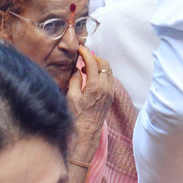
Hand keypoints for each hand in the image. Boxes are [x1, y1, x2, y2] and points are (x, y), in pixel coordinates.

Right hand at [66, 45, 115, 161]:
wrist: (86, 133)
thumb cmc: (76, 116)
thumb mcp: (71, 96)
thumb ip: (75, 79)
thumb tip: (77, 68)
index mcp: (95, 86)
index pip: (93, 62)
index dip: (85, 53)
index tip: (79, 49)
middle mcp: (106, 88)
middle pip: (104, 64)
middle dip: (94, 57)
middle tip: (83, 58)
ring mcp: (110, 92)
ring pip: (109, 71)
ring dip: (99, 65)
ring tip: (86, 68)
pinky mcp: (111, 96)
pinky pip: (110, 79)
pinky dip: (102, 73)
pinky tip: (92, 77)